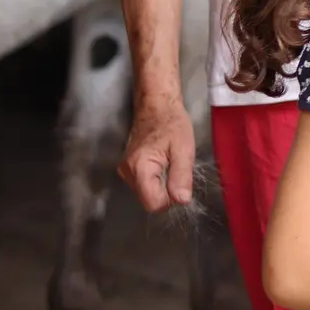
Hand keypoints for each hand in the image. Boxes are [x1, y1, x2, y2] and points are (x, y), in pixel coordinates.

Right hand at [119, 95, 196, 212]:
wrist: (156, 106)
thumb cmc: (172, 123)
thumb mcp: (184, 149)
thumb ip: (182, 176)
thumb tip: (182, 200)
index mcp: (140, 168)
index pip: (153, 203)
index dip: (171, 199)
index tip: (181, 184)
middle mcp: (127, 172)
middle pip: (149, 199)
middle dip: (167, 192)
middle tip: (177, 169)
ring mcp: (125, 170)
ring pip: (146, 192)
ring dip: (161, 185)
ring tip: (170, 163)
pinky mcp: (127, 168)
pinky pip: (143, 183)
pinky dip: (156, 179)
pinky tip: (163, 163)